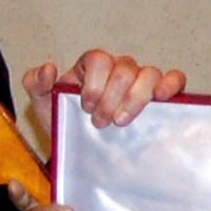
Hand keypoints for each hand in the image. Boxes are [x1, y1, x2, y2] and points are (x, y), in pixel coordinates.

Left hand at [22, 50, 186, 136]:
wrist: (84, 151)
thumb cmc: (66, 122)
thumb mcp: (44, 105)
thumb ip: (35, 84)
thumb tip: (49, 68)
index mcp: (93, 66)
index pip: (99, 59)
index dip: (94, 84)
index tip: (86, 108)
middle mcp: (120, 68)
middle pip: (125, 68)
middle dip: (111, 98)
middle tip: (100, 122)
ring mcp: (142, 81)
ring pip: (149, 74)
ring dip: (135, 99)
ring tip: (121, 122)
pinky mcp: (161, 95)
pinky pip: (174, 79)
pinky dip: (171, 85)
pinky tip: (162, 99)